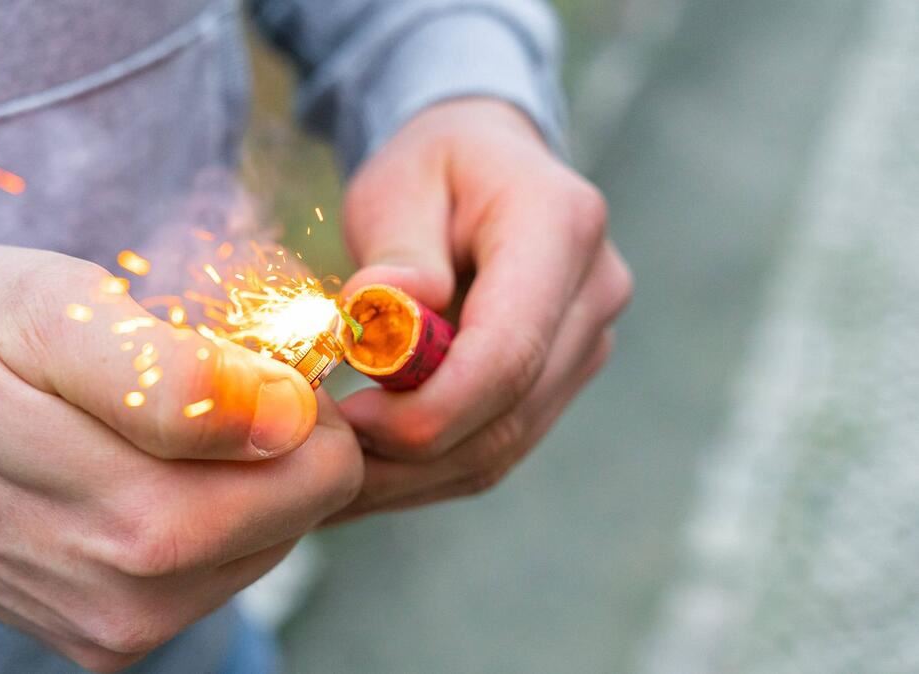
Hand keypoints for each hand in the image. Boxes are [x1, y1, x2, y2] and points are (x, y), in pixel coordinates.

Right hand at [0, 244, 361, 671]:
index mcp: (133, 519)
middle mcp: (133, 595)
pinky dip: (207, 515)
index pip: (321, 474)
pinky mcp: (108, 640)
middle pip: (302, 513)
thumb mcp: (53, 314)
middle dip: (277, 440)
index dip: (300, 400)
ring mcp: (119, 628)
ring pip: (267, 543)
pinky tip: (140, 472)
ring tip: (156, 428)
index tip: (243, 359)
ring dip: (240, 479)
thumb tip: (286, 415)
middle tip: (198, 383)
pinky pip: (217, 572)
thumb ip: (174, 375)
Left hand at [332, 99, 630, 519]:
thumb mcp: (398, 183)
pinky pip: (497, 446)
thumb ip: (397, 248)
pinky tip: (369, 468)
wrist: (485, 165)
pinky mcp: (560, 379)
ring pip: (503, 446)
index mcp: (560, 227)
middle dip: (409, 453)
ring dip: (412, 474)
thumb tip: (385, 307)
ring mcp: (586, 343)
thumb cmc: (433, 167)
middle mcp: (593, 292)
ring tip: (335, 472)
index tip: (352, 419)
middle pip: (508, 413)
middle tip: (325, 456)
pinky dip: (429, 469)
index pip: (509, 351)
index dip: (431, 407)